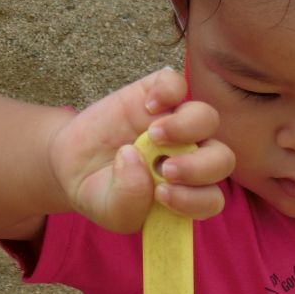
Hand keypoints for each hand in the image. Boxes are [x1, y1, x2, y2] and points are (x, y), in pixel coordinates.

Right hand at [48, 67, 234, 232]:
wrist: (72, 164)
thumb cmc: (100, 192)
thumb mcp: (109, 210)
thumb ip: (127, 199)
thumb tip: (136, 157)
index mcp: (186, 194)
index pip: (211, 199)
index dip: (195, 199)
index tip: (161, 195)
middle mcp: (189, 159)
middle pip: (222, 159)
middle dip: (199, 167)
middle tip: (166, 170)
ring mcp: (175, 126)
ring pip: (207, 118)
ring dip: (186, 127)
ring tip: (153, 135)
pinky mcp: (156, 97)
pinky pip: (177, 83)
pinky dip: (168, 90)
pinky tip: (147, 105)